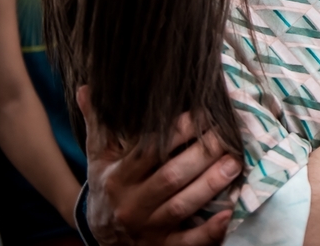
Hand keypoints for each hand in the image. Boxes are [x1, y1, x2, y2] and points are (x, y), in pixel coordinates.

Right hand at [79, 86, 238, 244]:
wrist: (99, 232)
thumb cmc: (109, 184)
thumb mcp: (99, 156)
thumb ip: (98, 124)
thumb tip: (85, 88)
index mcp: (117, 178)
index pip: (149, 152)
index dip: (177, 132)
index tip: (203, 114)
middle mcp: (131, 205)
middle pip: (170, 178)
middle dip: (201, 156)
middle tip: (227, 136)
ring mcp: (147, 228)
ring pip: (181, 206)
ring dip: (210, 185)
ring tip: (234, 163)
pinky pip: (187, 242)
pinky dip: (208, 232)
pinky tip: (228, 214)